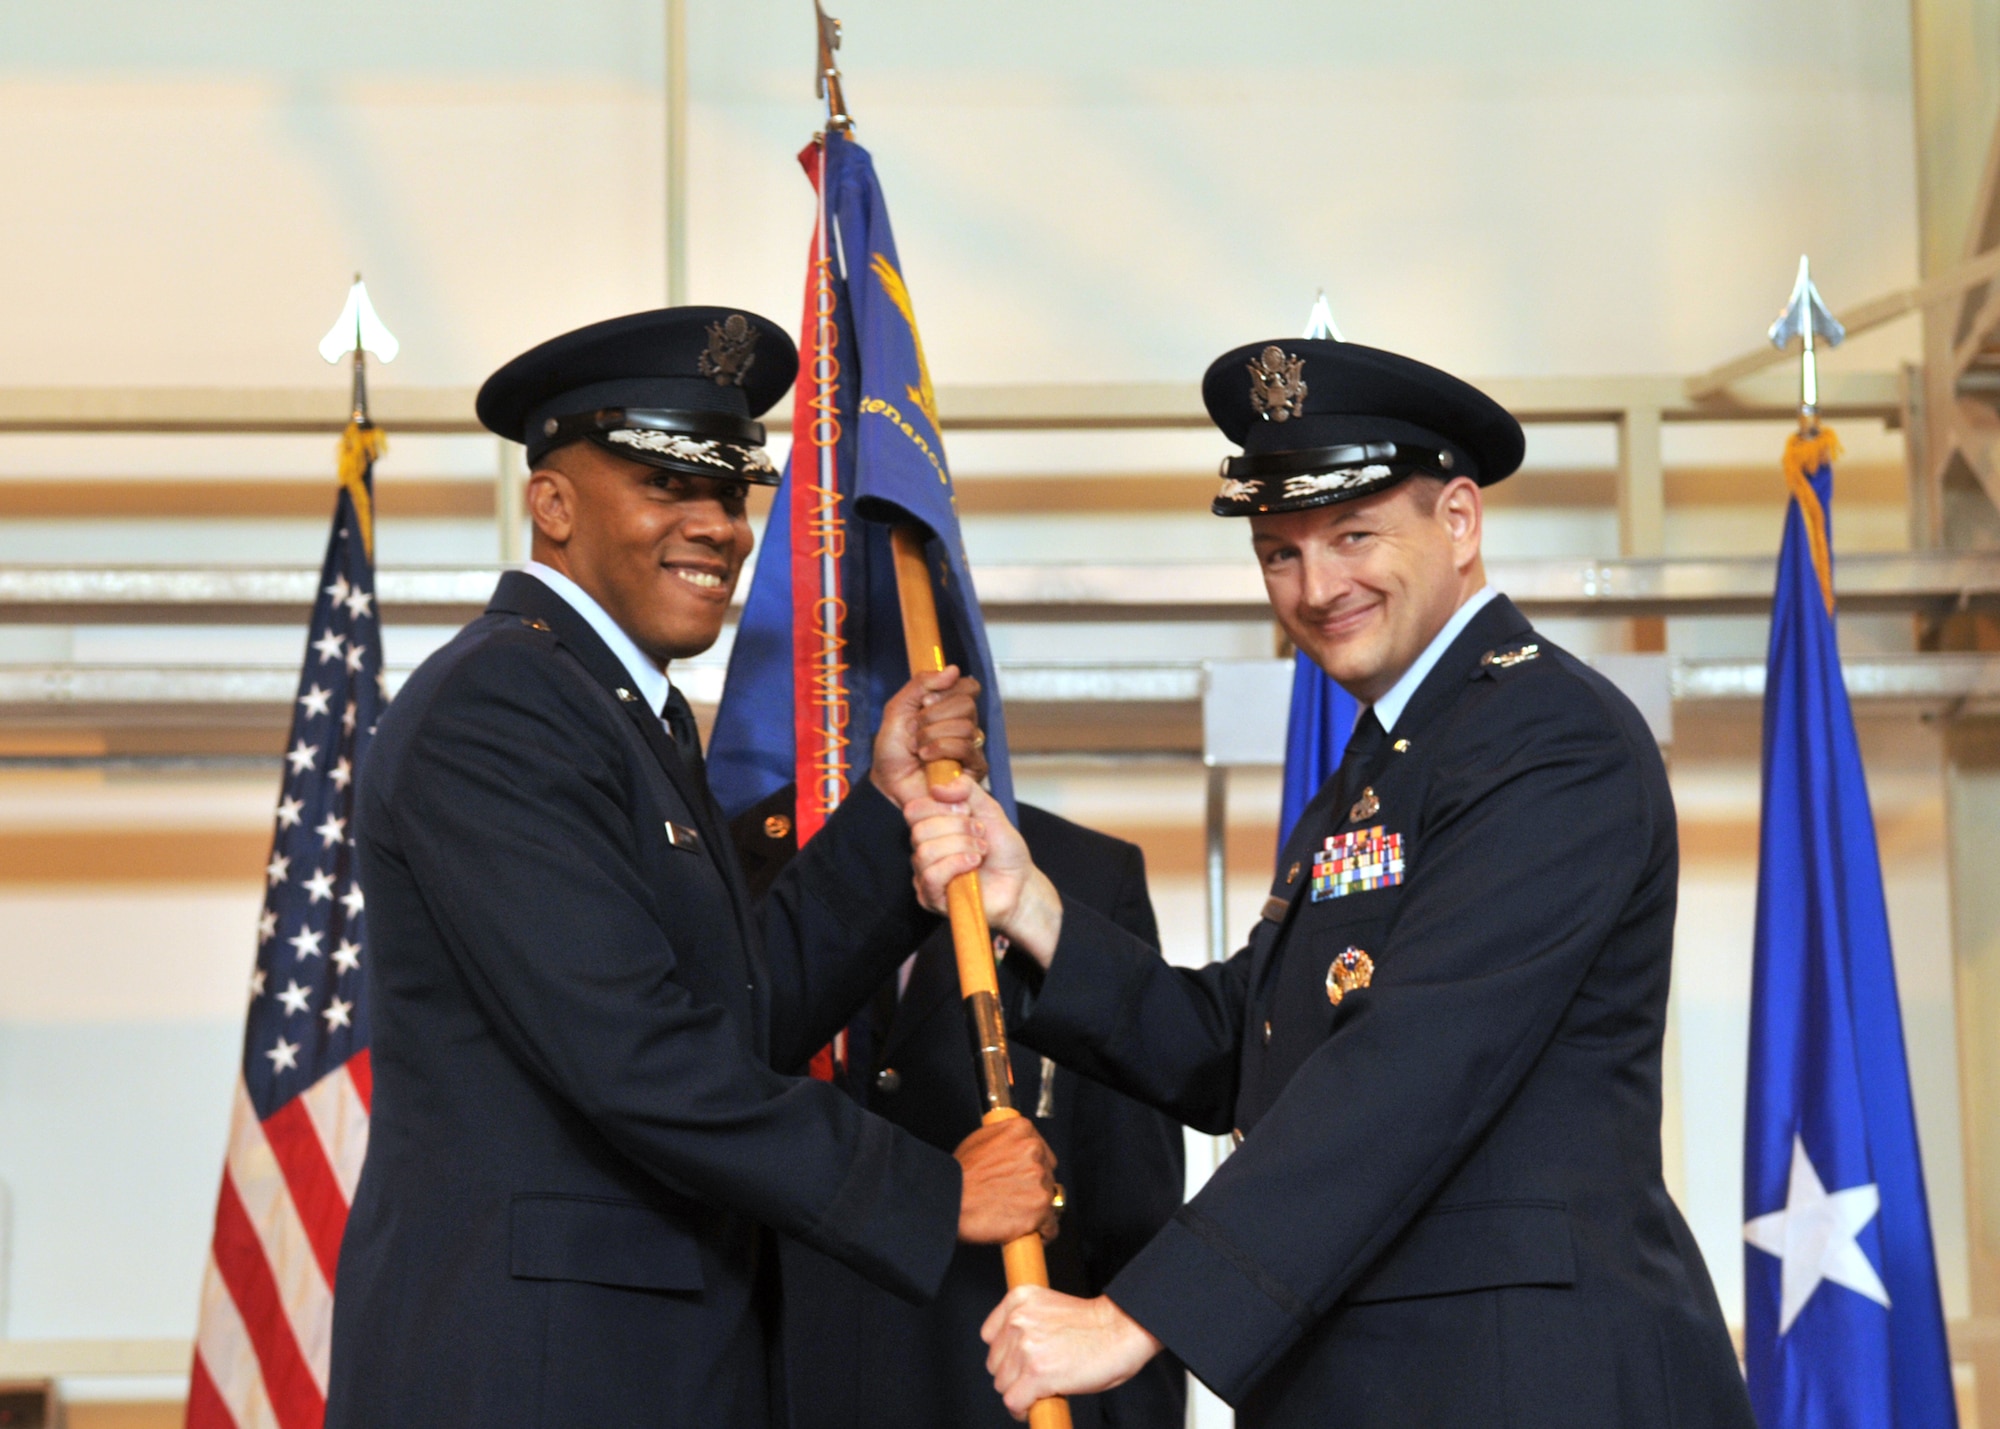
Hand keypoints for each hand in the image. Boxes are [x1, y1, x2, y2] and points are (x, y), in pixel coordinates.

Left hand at [870, 668, 986, 806]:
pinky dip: (940, 750)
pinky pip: (966, 748)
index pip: (969, 686)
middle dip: (932, 717)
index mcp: (950, 707)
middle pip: (966, 704)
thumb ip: (923, 683)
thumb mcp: (898, 707)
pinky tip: (927, 759)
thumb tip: (952, 669)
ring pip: (965, 727)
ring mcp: (972, 747)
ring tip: (918, 748)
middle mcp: (965, 725)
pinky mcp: (974, 769)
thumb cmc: (893, 749)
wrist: (886, 781)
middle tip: (915, 730)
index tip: (924, 703)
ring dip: (931, 736)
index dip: (946, 691)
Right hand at [905, 777, 1062, 965]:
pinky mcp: (931, 898)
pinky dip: (956, 864)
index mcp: (932, 827)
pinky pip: (931, 876)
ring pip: (925, 852)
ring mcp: (924, 875)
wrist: (1020, 882)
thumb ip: (967, 790)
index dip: (941, 806)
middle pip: (919, 830)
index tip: (968, 811)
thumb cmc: (1004, 850)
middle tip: (981, 834)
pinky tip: (973, 864)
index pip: (914, 810)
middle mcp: (924, 849)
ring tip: (981, 851)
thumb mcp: (990, 809)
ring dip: (961, 846)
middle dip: (957, 828)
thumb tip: (937, 787)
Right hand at [953, 1116, 1058, 1244]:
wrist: (948, 1201)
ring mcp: (1038, 1178)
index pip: (1043, 1153)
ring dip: (1036, 1210)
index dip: (1032, 1170)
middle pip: (1049, 1175)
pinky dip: (1040, 1232)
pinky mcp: (1040, 1206)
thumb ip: (1005, 1140)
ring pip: (1050, 1200)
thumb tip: (1015, 1148)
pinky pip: (1051, 1226)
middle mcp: (1034, 1151)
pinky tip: (1024, 1229)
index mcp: (1022, 1130)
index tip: (1023, 1180)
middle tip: (1013, 1198)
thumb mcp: (978, 1141)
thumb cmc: (957, 1176)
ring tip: (1012, 1214)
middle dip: (1034, 1189)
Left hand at [982, 1287, 1162, 1419]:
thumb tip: (1011, 1357)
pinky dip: (1024, 1410)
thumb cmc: (1095, 1324)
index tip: (1020, 1363)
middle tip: (1038, 1378)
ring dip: (1020, 1393)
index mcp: (1019, 1299)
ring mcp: (1025, 1347)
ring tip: (1043, 1389)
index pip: (990, 1336)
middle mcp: (1018, 1321)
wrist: (1123, 1329)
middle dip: (1014, 1375)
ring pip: (1003, 1385)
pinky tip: (1040, 1403)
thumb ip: (1026, 1325)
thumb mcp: (1048, 1311)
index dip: (1006, 1355)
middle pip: (995, 1364)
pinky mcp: (1036, 1374)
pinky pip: (1013, 1402)